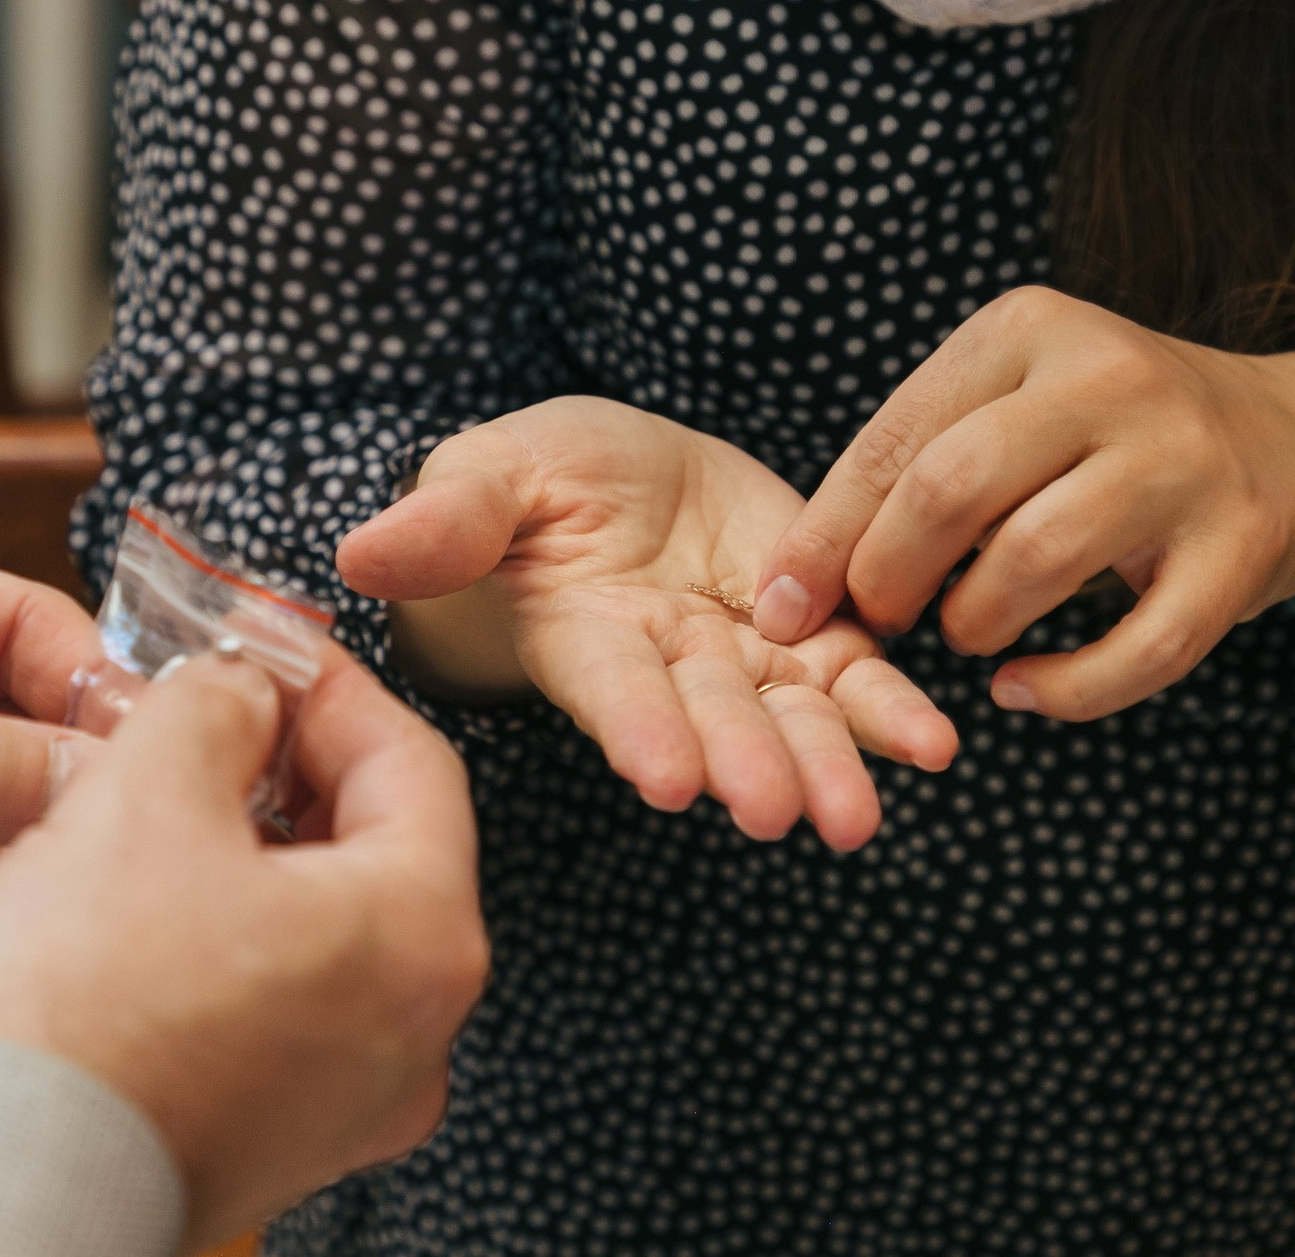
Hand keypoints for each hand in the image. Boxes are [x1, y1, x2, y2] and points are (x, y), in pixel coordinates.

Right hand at [0, 647, 486, 1251]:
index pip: (411, 758)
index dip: (329, 684)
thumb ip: (217, 705)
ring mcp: (355, 1098)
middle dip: (288, 765)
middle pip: (376, 846)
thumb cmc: (78, 1016)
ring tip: (163, 800)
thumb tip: (239, 689)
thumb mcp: (146, 792)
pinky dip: (232, 936)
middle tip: (213, 711)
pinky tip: (150, 906)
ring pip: (324, 927)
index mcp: (422, 934)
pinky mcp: (284, 1140)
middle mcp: (415, 1030)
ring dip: (253, 849)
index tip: (269, 647)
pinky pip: (282, 1004)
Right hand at [336, 396, 957, 850]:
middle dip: (745, 763)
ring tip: (855, 818)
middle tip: (778, 813)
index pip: (613, 687)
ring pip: (788, 715)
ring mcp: (740, 655)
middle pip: (711, 718)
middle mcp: (666, 664)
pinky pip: (854, 676)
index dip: (639, 727)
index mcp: (585, 634)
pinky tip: (933, 745)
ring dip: (825, 764)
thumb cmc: (533, 481)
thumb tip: (360, 555)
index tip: (667, 775)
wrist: (618, 478)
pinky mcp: (806, 632)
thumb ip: (448, 519)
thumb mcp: (489, 477)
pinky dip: (890, 711)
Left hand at [755, 287, 1294, 721]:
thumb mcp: (1013, 403)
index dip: (824, 536)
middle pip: (952, 489)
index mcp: (1027, 330)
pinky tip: (1022, 691)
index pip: (895, 439)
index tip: (782, 606)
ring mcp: (1184, 459)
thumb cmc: (1108, 436)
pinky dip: (1067, 690)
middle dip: (888, 577)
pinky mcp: (1243, 545)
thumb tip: (792, 582)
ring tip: (965, 635)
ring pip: (1036, 559)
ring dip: (974, 622)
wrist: (1294, 440)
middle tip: (879, 622)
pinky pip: (1140, 646)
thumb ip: (914, 465)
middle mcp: (1108, 378)